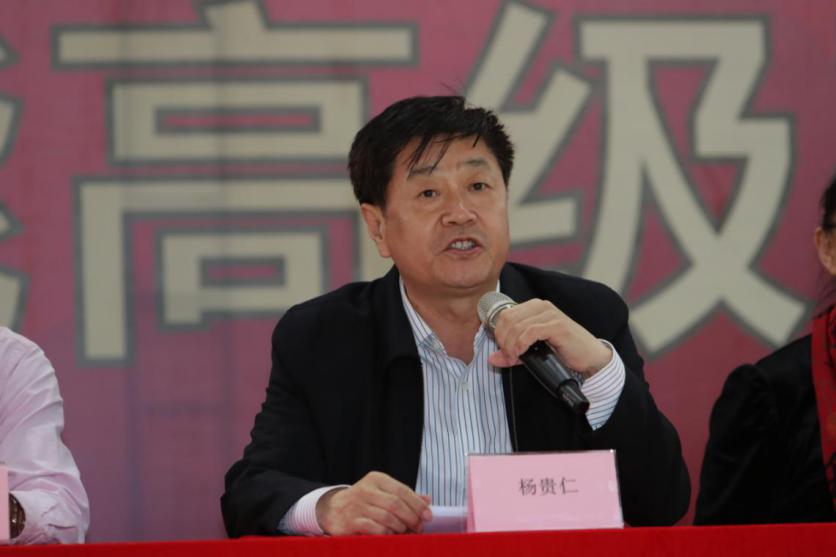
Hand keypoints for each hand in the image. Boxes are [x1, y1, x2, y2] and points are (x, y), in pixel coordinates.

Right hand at [316, 471, 431, 534]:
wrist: (332, 508)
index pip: (402, 490)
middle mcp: (366, 490)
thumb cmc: (364, 500)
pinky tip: (391, 535)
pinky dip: (387, 534)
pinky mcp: (351, 522)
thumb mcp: (382, 491)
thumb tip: (427, 500)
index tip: (428, 516)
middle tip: (418, 527)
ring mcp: (357, 506)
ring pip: (387, 518)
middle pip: (395, 504)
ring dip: (401, 528)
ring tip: (405, 532)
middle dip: (411, 518)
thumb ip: (404, 495)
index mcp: (376, 479)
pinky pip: (375, 529)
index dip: (417, 504)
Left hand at [487, 298, 611, 377]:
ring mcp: (550, 314)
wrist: (589, 357)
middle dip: (502, 340)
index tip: (501, 350)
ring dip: (510, 345)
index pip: (504, 314)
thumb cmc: (562, 351)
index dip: (497, 333)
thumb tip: (491, 359)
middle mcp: (542, 306)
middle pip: (507, 319)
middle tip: (507, 356)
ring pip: (517, 326)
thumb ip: (512, 353)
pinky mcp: (557, 325)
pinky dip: (520, 345)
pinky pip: (530, 332)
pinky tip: (520, 354)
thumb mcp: (532, 351)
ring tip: (513, 358)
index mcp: (534, 307)